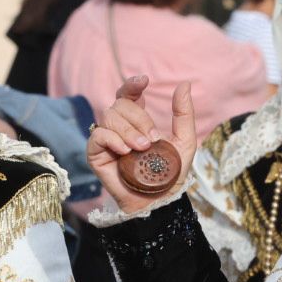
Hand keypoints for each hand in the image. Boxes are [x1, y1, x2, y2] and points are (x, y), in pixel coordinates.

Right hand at [86, 75, 196, 214]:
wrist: (159, 200)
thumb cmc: (171, 172)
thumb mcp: (185, 140)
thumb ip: (184, 113)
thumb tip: (184, 84)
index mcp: (139, 120)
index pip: (129, 94)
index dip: (132, 84)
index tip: (144, 82)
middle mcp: (120, 126)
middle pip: (121, 103)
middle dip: (139, 118)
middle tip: (152, 140)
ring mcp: (107, 139)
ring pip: (109, 116)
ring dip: (128, 130)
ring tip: (142, 148)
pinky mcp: (96, 154)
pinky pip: (98, 135)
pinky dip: (113, 139)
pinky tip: (125, 151)